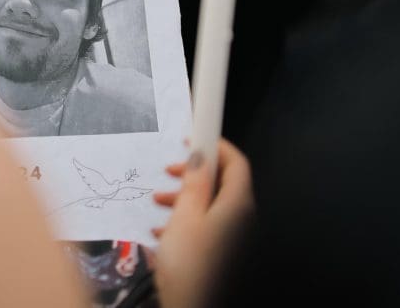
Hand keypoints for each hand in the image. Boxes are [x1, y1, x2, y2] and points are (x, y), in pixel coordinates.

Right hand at [151, 140, 253, 307]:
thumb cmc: (191, 262)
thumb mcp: (185, 216)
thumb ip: (194, 183)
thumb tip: (200, 157)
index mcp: (238, 204)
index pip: (236, 162)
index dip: (216, 145)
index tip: (193, 138)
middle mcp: (241, 219)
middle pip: (222, 183)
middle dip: (193, 174)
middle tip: (169, 171)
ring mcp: (233, 238)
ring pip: (210, 205)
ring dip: (184, 199)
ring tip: (158, 203)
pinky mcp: (221, 254)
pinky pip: (206, 227)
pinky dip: (185, 221)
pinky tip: (163, 232)